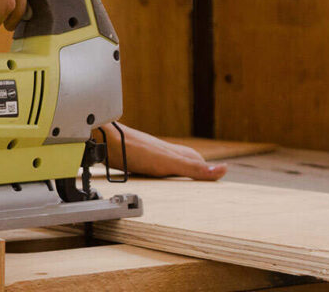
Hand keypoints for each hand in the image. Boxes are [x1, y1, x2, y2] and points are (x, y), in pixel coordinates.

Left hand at [103, 124, 226, 179]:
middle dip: (194, 172)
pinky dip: (159, 176)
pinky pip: (153, 169)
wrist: (104, 142)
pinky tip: (155, 181)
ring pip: (169, 165)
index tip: (217, 181)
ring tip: (182, 186)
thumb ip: (194, 168)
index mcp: (175, 152)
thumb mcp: (169, 163)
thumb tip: (223, 170)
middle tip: (203, 185)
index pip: (198, 161)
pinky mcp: (136, 160)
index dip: (208, 171)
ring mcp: (150, 154)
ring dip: (176, 175)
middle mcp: (164, 151)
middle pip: (185, 162)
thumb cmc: (135, 151)